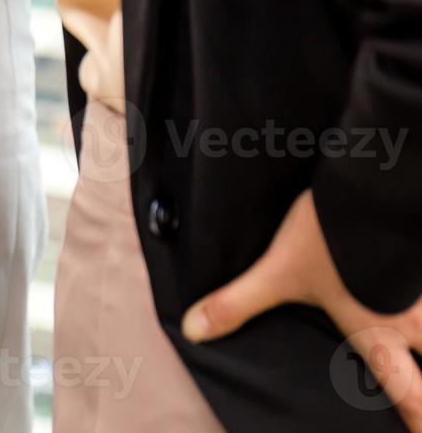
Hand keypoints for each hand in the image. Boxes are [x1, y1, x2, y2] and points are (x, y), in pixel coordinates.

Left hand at [182, 189, 421, 425]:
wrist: (377, 187)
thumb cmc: (332, 234)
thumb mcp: (278, 272)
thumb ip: (238, 303)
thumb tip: (195, 330)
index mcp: (378, 335)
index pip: (408, 394)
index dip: (416, 419)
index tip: (416, 430)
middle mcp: (413, 321)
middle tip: (420, 404)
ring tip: (412, 333)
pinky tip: (413, 285)